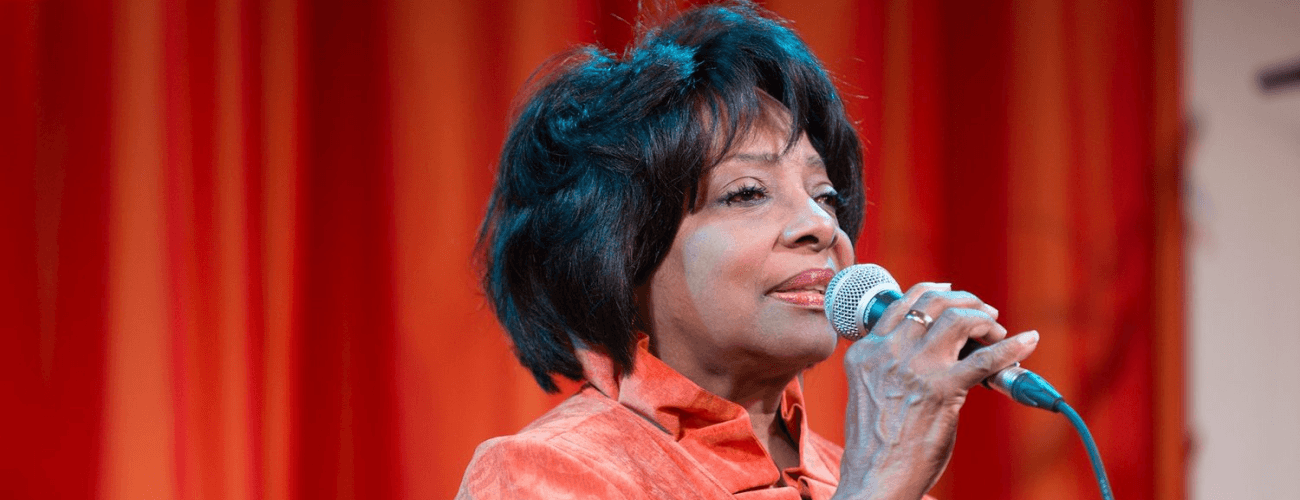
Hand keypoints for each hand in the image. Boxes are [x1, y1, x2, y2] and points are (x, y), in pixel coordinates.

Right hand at [832, 283, 1038, 499]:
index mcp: (867, 353)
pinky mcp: (942, 389)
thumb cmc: (873, 446)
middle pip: (933, 303)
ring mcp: (915, 368)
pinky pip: (985, 360)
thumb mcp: (868, 392)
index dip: (932, 292)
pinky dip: (1011, 348)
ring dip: (984, 320)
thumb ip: (889, 367)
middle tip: (984, 314)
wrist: (874, 477)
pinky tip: (1027, 341)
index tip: (951, 293)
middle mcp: (888, 353)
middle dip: (965, 302)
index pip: (902, 304)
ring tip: (997, 331)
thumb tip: (929, 357)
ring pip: (958, 319)